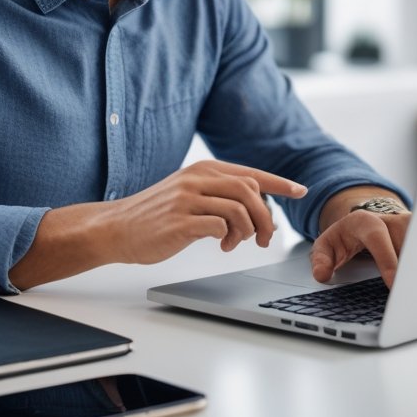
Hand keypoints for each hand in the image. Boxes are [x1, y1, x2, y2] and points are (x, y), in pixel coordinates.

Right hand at [106, 160, 306, 263]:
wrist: (115, 228)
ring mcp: (188, 199)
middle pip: (250, 190)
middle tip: (265, 239)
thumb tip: (256, 208)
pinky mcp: (180, 221)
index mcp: (203, 170)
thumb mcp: (189, 194)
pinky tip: (220, 246)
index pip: (251, 172)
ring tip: (236, 243)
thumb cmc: (156, 216)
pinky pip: (220, 226)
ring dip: (248, 230)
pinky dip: (228, 238)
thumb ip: (219, 194)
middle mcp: (197, 179)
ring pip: (239, 208)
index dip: (279, 183)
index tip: (300, 191)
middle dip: (265, 217)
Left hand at [311, 208, 410, 287]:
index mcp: (366, 222)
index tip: (393, 283)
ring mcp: (410, 224)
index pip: (379, 238)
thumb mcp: (327, 245)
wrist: (363, 222)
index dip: (387, 261)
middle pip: (405, 246)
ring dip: (416, 271)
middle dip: (407, 272)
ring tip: (413, 290)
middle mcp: (391, 219)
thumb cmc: (346, 237)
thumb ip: (321, 259)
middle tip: (406, 296)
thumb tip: (321, 275)